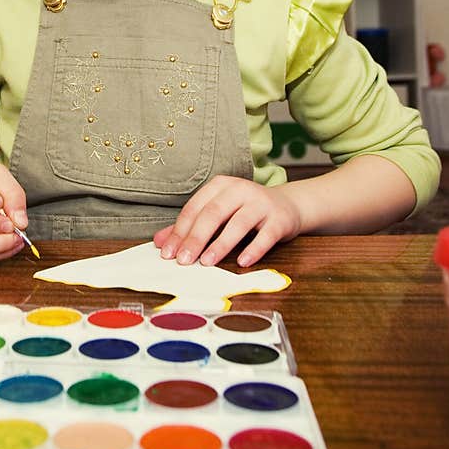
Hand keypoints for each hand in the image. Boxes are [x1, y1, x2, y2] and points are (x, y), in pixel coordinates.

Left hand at [154, 176, 302, 267]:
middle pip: (213, 214)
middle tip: (183, 260)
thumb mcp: (218, 214)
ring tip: (207, 262)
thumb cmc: (245, 211)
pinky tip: (242, 262)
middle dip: (196, 238)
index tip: (168, 253)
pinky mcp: (279, 218)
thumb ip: (190, 227)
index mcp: (220, 186)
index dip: (180, 231)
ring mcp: (261, 203)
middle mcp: (240, 189)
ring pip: (238, 223)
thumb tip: (160, 243)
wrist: (287, 205)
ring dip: (221, 244)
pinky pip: (266, 235)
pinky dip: (254, 249)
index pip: (195, 208)